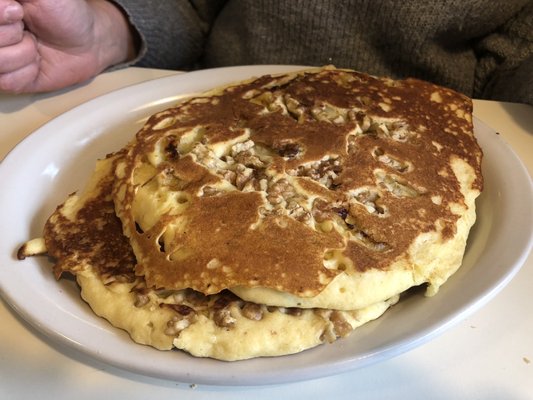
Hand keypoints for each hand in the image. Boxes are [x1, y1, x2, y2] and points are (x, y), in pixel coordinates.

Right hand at [0, 0, 134, 92]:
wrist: (89, 42)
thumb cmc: (65, 12)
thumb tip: (5, 2)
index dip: (0, 15)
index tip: (18, 12)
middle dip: (13, 34)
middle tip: (28, 28)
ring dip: (24, 53)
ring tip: (35, 46)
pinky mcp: (9, 80)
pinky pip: (7, 81)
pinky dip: (28, 72)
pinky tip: (37, 64)